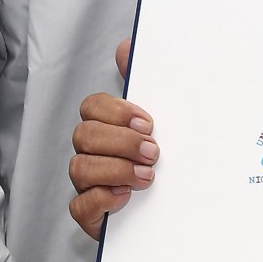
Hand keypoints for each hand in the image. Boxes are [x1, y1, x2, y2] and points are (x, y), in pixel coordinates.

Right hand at [69, 39, 157, 239]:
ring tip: (147, 176)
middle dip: (121, 142)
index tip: (149, 123)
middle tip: (153, 152)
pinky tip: (126, 196)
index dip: (116, 112)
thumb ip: (146, 85)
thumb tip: (127, 46)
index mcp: (108, 128)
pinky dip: (103, 199)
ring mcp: (88, 184)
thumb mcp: (164, 124)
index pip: (92, 107)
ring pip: (80, 168)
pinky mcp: (90, 215)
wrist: (183, 211)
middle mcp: (92, 153)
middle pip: (84, 135)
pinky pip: (79, 206)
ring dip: (116, 169)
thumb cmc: (166, 162)